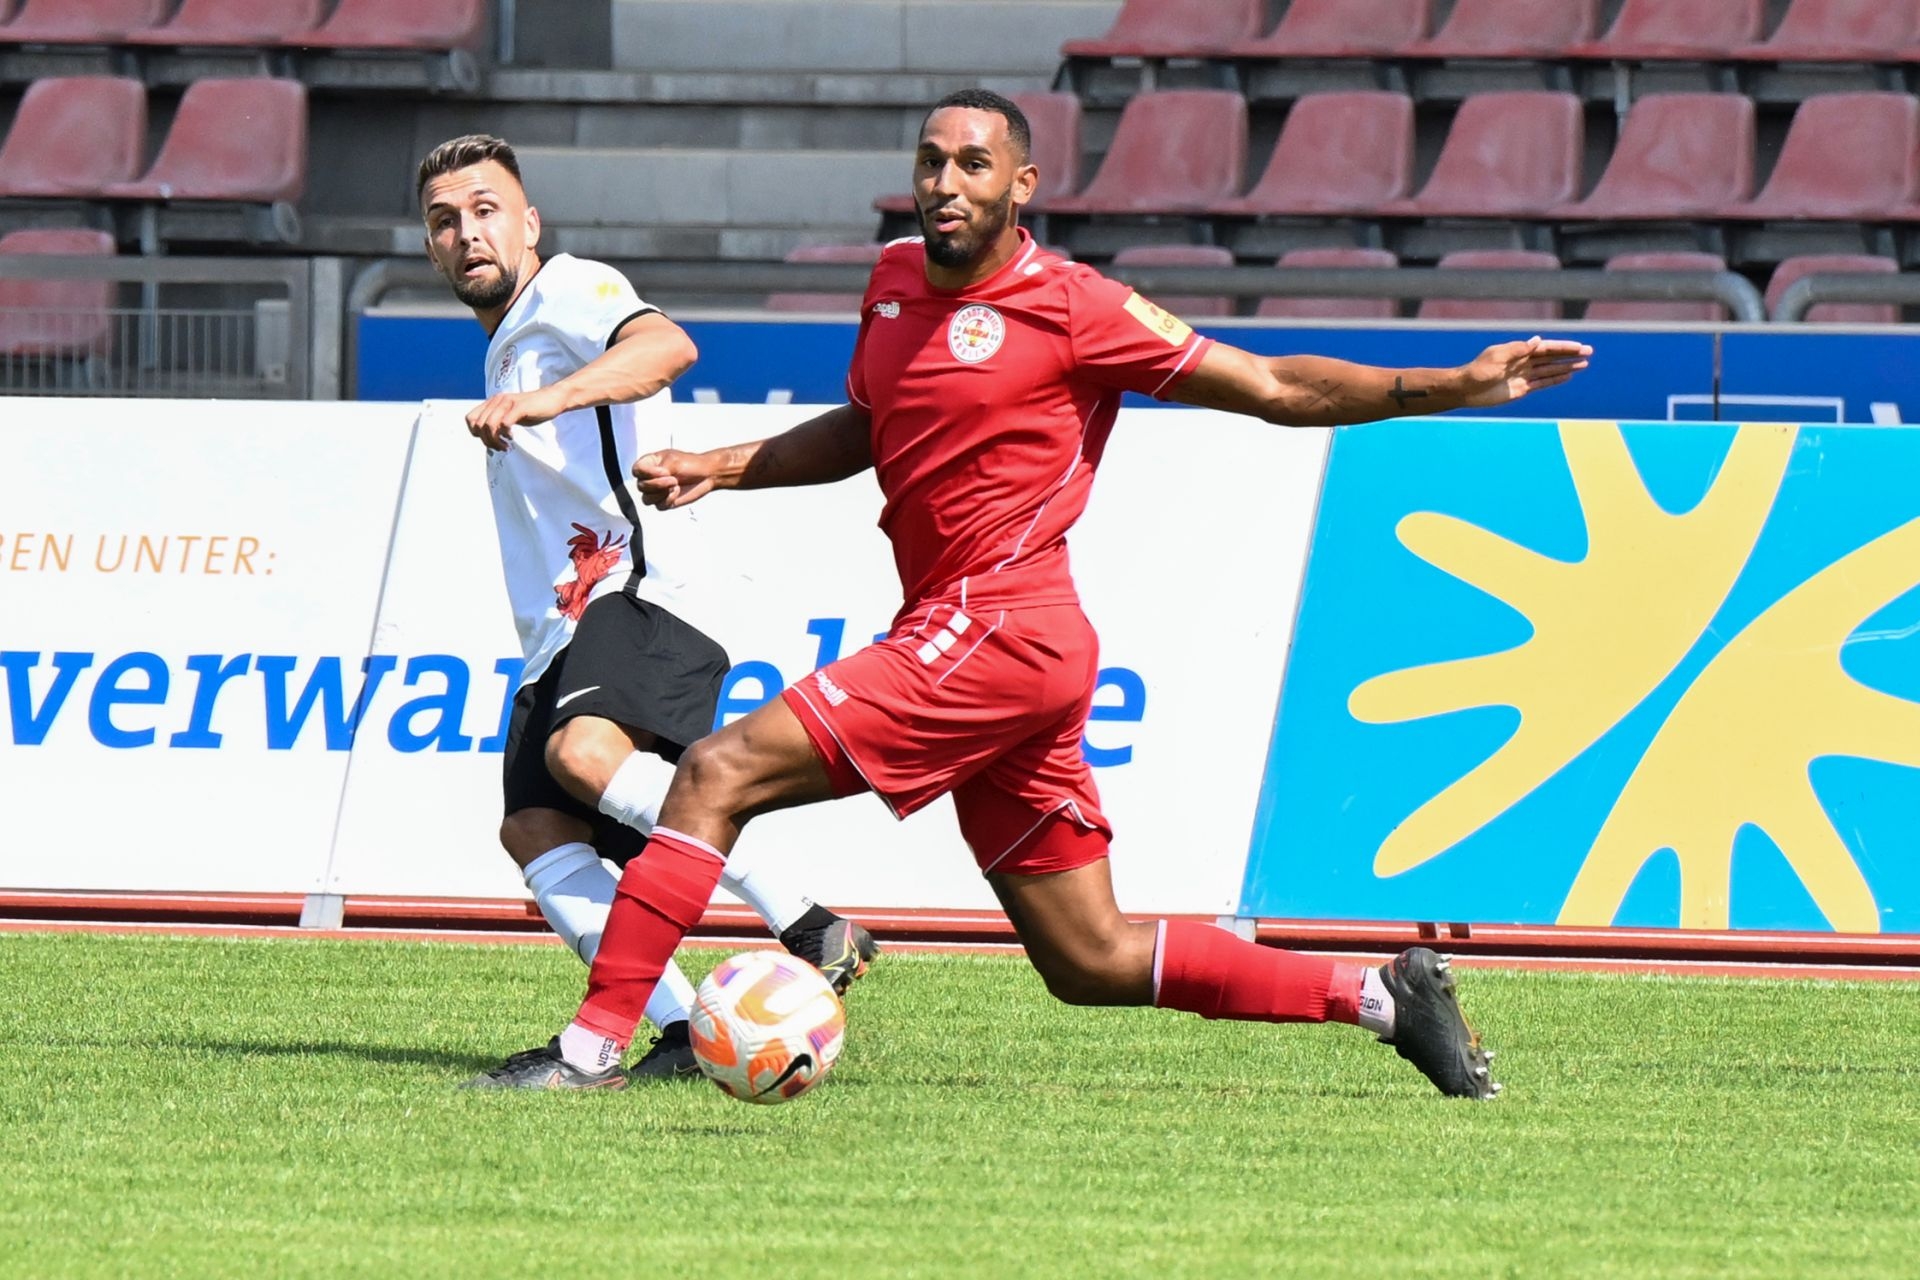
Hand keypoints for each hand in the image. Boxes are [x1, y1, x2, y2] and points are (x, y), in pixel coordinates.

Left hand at [465, 386, 567, 450]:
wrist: (553, 398)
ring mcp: (507, 402)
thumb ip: (498, 422)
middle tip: (499, 447)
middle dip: (487, 440)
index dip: (476, 433)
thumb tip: (488, 438)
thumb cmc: (533, 409)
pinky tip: (512, 436)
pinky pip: (504, 422)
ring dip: (495, 440)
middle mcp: (497, 400)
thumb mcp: (511, 415)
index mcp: (493, 402)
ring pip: (489, 425)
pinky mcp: (519, 407)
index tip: (489, 440)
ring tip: (505, 446)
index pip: (471, 419)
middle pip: (478, 425)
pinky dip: (505, 433)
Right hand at [633, 448, 720, 508]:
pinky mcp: (664, 501)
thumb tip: (651, 479)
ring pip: (646, 499)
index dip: (647, 473)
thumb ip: (659, 469)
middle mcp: (651, 477)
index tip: (663, 471)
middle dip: (658, 484)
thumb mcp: (674, 461)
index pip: (636, 470)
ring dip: (662, 494)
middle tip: (673, 480)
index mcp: (650, 463)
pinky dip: (668, 500)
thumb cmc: (692, 464)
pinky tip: (677, 493)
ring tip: (675, 486)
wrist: (706, 475)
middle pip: (641, 486)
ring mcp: (657, 490)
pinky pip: (658, 506)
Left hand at [1458, 337, 1592, 407]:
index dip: (1563, 347)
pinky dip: (1555, 380)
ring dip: (1566, 367)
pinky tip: (1567, 376)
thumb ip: (1518, 350)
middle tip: (1589, 353)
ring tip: (1584, 365)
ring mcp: (1523, 376)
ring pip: (1550, 370)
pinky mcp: (1521, 389)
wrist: (1465, 390)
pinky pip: (1542, 383)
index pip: (1545, 348)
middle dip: (1570, 355)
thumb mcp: (1497, 357)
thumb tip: (1537, 340)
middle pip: (1551, 357)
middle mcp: (1523, 362)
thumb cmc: (1478, 371)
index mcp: (1518, 351)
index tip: (1579, 347)